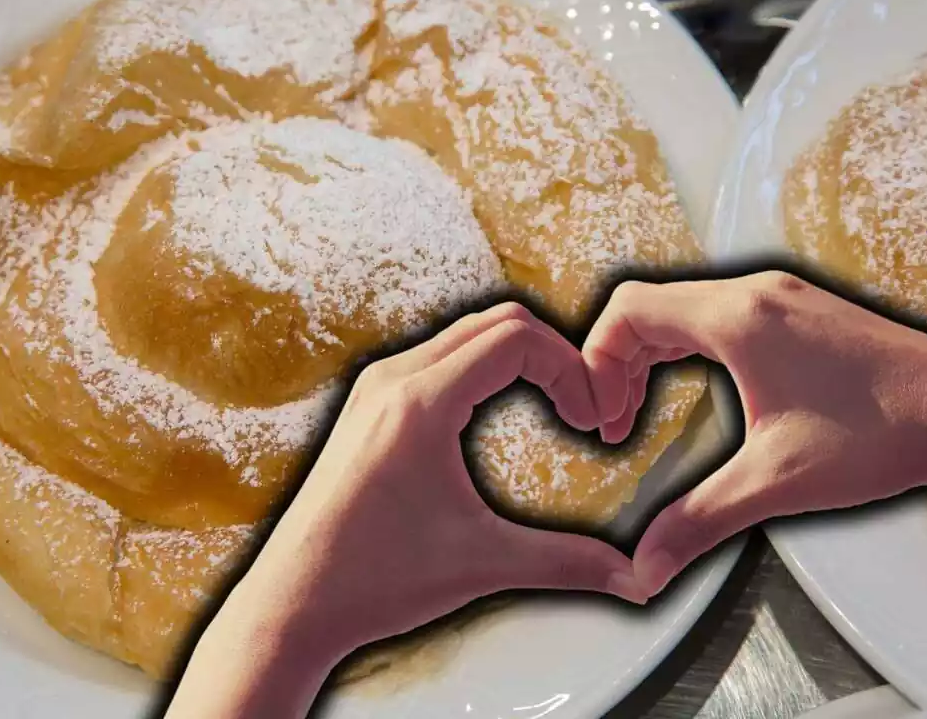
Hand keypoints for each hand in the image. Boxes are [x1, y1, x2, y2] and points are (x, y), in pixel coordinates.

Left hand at [167, 303, 643, 718]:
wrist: (293, 603)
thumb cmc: (368, 580)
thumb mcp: (483, 564)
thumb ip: (567, 563)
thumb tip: (633, 577)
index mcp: (419, 403)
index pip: (517, 338)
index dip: (572, 368)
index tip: (592, 414)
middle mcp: (392, 381)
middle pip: (496, 323)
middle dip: (553, 356)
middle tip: (583, 406)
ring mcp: (375, 390)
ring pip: (465, 335)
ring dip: (518, 357)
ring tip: (553, 406)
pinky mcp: (368, 407)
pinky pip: (438, 358)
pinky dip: (483, 368)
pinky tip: (502, 411)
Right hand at [582, 271, 926, 598]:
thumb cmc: (885, 431)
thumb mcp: (774, 482)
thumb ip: (698, 521)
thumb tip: (647, 564)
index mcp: (738, 318)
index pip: (629, 310)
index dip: (594, 359)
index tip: (596, 411)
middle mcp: (756, 293)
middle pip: (649, 307)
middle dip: (616, 363)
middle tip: (613, 420)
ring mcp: (782, 297)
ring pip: (684, 308)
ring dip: (650, 355)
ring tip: (640, 410)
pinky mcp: (801, 312)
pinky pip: (718, 314)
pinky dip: (687, 348)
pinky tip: (694, 390)